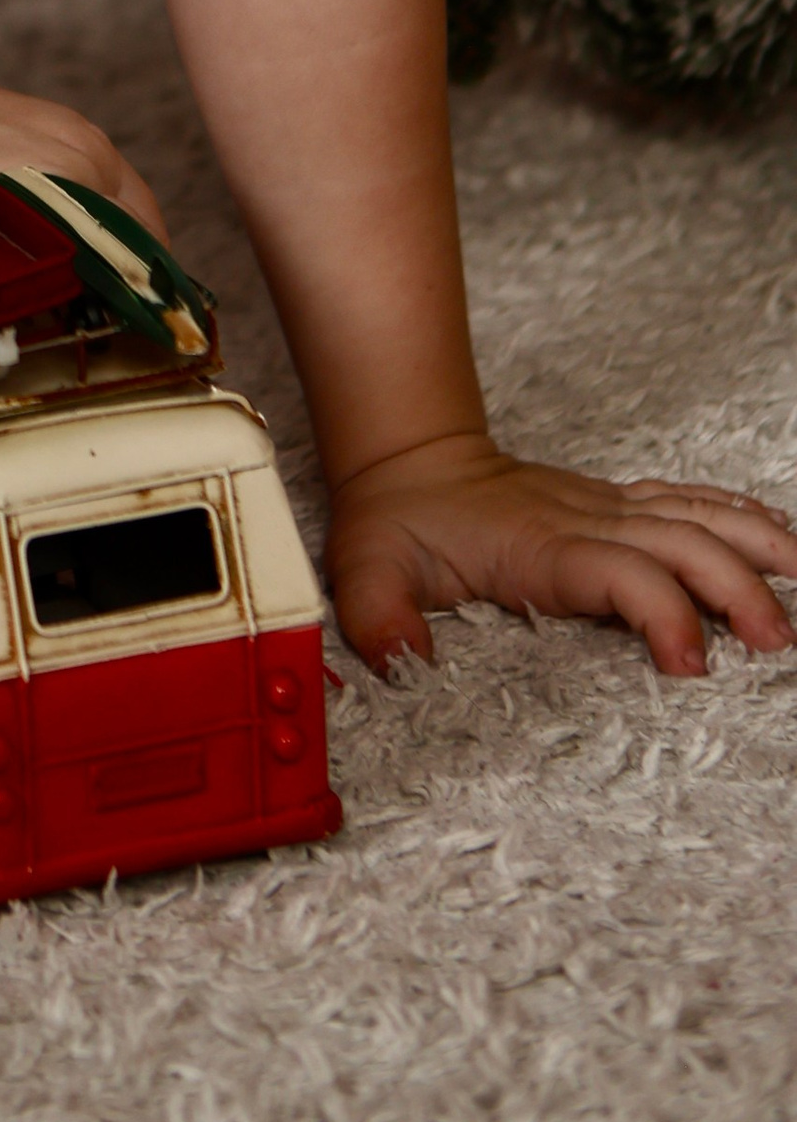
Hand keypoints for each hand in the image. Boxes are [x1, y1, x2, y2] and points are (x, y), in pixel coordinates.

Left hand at [326, 428, 796, 677]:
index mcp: (540, 545)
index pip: (620, 572)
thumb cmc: (396, 518)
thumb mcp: (366, 567)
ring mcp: (607, 507)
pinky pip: (689, 500)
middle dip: (737, 589)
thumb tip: (400, 661)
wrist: (409, 455)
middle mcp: (586, 520)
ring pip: (697, 514)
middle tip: (777, 643)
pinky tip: (780, 538)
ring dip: (755, 545)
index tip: (691, 666)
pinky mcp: (617, 504)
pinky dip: (739, 514)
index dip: (661, 612)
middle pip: (681, 543)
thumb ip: (378, 615)